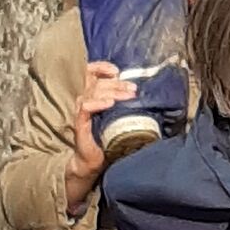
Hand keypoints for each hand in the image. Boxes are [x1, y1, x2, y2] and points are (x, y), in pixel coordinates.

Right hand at [66, 62, 138, 212]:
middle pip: (98, 82)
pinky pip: (85, 107)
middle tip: (133, 89)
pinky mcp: (80, 122)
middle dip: (117, 83)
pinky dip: (97, 103)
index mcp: (94, 95)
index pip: (91, 73)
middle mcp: (86, 100)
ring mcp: (82, 111)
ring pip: (93, 92)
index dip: (102, 67)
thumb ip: (127, 105)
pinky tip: (109, 104)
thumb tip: (149, 96)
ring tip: (128, 96)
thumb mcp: (121, 117)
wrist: (94, 161)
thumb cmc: (109, 138)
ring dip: (112, 92)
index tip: (117, 71)